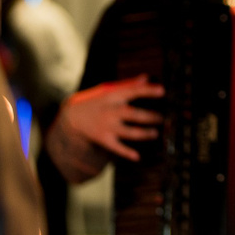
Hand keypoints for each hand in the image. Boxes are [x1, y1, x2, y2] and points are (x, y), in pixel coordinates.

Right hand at [46, 75, 163, 181]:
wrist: (73, 117)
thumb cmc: (96, 101)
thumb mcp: (108, 89)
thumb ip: (128, 85)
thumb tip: (146, 78)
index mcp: (112, 96)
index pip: (132, 91)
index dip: (147, 91)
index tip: (162, 91)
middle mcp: (110, 111)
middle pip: (133, 114)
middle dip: (150, 116)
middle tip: (162, 118)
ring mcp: (107, 126)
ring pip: (129, 132)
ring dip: (144, 134)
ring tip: (155, 133)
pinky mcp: (104, 139)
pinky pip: (117, 148)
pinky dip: (127, 153)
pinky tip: (137, 156)